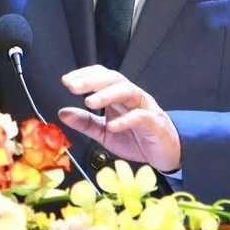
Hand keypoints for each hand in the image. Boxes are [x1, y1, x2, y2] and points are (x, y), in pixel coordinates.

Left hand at [57, 66, 180, 172]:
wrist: (166, 154)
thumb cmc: (136, 139)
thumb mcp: (105, 133)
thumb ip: (86, 122)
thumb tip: (62, 113)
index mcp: (119, 96)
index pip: (103, 76)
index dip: (85, 75)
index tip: (66, 81)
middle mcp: (132, 97)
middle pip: (113, 79)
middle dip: (92, 81)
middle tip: (72, 87)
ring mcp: (145, 108)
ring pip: (128, 91)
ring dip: (107, 95)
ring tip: (89, 102)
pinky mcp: (156, 123)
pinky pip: (141, 117)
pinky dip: (126, 120)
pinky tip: (111, 126)